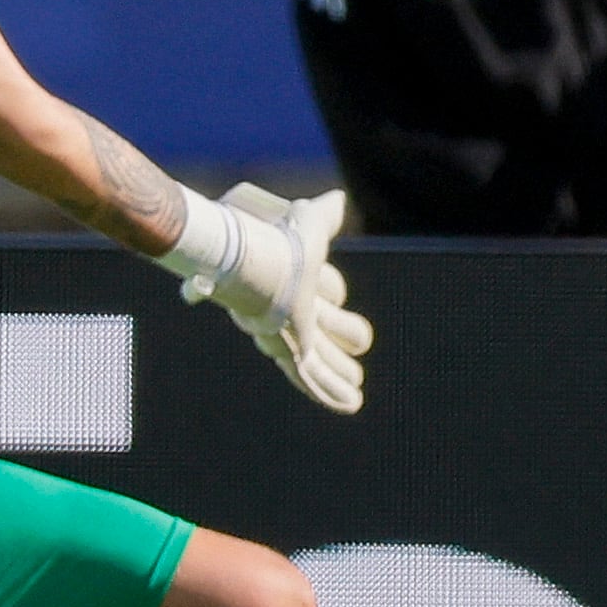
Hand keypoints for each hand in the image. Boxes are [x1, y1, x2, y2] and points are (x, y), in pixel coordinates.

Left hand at [200, 184, 373, 411]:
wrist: (249, 258)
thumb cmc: (272, 238)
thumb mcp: (307, 222)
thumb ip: (324, 214)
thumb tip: (340, 200)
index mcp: (293, 281)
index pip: (322, 292)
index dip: (331, 291)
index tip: (333, 296)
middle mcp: (287, 311)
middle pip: (322, 334)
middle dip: (338, 347)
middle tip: (356, 359)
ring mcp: (287, 333)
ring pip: (318, 362)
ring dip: (338, 375)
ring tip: (357, 389)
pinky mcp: (290, 349)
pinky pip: (311, 377)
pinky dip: (331, 392)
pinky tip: (351, 405)